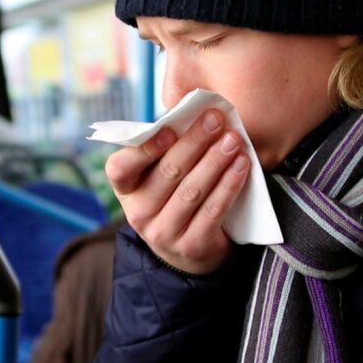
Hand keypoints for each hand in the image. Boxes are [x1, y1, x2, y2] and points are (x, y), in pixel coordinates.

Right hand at [105, 109, 250, 274]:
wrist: (186, 248)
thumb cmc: (172, 194)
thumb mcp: (158, 174)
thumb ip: (167, 148)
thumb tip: (197, 114)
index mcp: (126, 188)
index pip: (121, 168)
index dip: (144, 149)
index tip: (170, 129)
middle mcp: (139, 213)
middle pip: (168, 173)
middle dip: (195, 142)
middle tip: (216, 120)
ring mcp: (164, 233)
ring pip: (192, 191)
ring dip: (216, 161)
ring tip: (233, 140)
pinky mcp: (192, 246)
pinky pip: (213, 210)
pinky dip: (229, 184)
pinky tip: (241, 165)